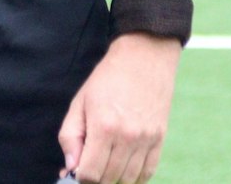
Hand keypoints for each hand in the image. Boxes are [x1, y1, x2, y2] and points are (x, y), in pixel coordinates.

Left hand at [58, 32, 181, 183]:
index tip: (79, 168)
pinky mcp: (159, 138)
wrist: (144, 58)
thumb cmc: (107, 78)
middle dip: (96, 177)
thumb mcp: (80, 102)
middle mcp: (126, 137)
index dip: (80, 176)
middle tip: (92, 163)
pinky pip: (148, 172)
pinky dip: (135, 177)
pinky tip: (126, 166)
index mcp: (103, 127)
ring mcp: (146, 139)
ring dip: (115, 178)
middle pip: (108, 180)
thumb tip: (71, 168)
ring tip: (108, 162)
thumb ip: (70, 137)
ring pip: (128, 179)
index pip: (90, 174)